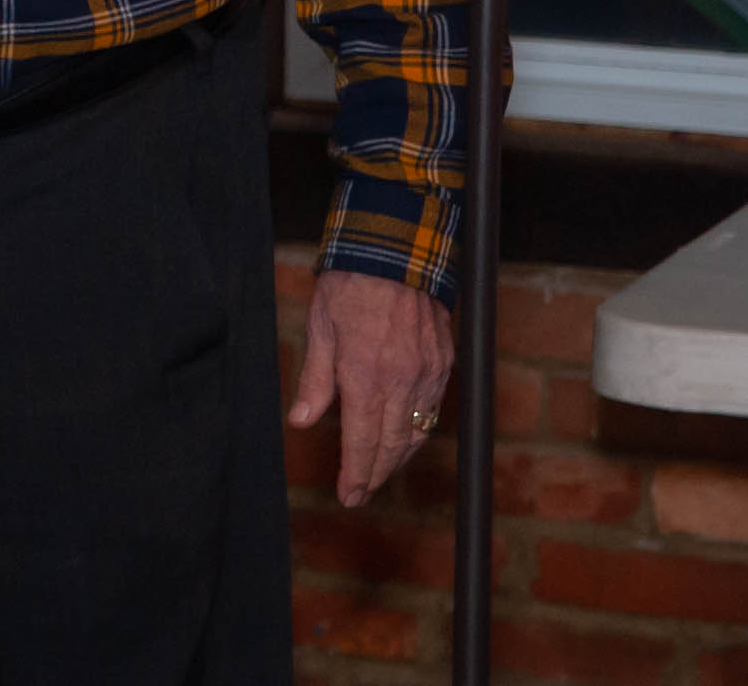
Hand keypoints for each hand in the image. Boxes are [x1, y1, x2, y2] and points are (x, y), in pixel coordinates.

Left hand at [286, 266, 454, 505]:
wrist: (395, 251)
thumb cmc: (349, 286)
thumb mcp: (319, 329)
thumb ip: (314, 381)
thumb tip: (302, 422)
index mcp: (366, 375)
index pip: (363, 441)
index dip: (356, 474)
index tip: (348, 495)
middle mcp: (402, 381)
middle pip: (392, 445)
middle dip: (376, 474)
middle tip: (360, 493)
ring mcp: (428, 374)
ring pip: (417, 432)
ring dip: (397, 457)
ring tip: (378, 471)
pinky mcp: (444, 363)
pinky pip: (432, 409)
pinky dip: (418, 429)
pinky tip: (403, 436)